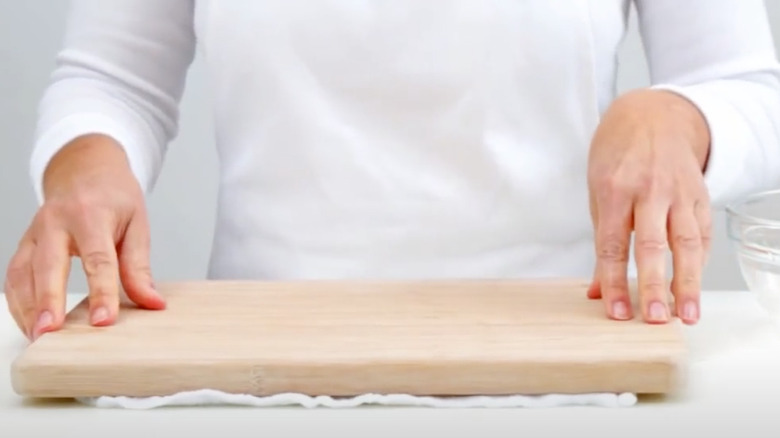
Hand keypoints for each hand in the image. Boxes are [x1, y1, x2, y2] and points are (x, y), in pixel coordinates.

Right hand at [4, 134, 164, 340]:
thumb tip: (152, 303)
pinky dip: (17, 302)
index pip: (98, 258)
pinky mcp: (23, 244)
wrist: (85, 168)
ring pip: (22, 273)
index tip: (104, 320)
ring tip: (39, 339)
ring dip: (27, 308)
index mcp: (91, 214)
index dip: (101, 291)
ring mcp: (34, 233)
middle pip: (48, 265)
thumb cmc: (114, 196)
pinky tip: (29, 324)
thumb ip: (139, 265)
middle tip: (50, 333)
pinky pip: (14, 276)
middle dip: (48, 301)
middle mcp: (55, 222)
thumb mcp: (137, 223)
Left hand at [586, 89, 711, 324]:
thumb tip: (598, 291)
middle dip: (654, 285)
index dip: (615, 281)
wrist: (652, 116)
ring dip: (688, 283)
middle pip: (653, 245)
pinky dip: (700, 263)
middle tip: (653, 319)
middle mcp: (649, 190)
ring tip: (687, 315)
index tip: (616, 311)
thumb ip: (602, 243)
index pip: (613, 244)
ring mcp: (679, 192)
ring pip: (687, 243)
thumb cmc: (617, 157)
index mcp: (615, 190)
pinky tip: (694, 289)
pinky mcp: (701, 194)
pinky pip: (703, 234)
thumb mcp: (597, 193)